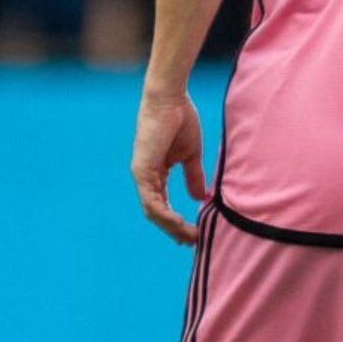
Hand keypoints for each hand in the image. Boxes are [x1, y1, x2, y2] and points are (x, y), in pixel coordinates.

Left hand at [131, 90, 207, 243]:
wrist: (171, 100)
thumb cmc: (181, 119)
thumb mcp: (191, 155)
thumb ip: (193, 177)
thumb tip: (200, 198)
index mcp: (156, 173)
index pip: (163, 204)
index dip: (177, 221)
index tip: (193, 233)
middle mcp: (146, 177)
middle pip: (157, 213)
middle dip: (175, 230)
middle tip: (192, 242)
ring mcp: (142, 175)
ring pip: (153, 211)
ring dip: (171, 227)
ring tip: (189, 236)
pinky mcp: (142, 170)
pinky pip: (151, 201)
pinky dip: (164, 214)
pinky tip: (179, 222)